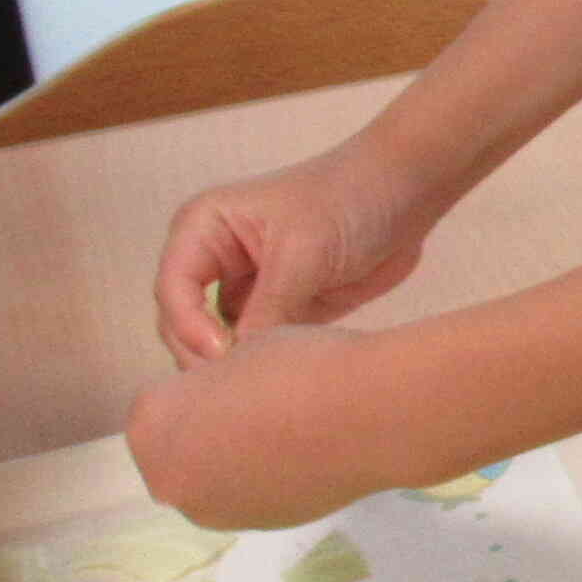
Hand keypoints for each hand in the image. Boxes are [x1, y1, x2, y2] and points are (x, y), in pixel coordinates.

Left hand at [126, 326, 409, 530]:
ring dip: (237, 458)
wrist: (369, 414)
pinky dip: (267, 478)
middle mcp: (168, 479)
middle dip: (210, 430)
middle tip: (263, 404)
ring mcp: (211, 512)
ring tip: (291, 430)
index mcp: (150, 425)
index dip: (203, 385)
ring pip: (213, 477)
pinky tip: (305, 454)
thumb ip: (214, 385)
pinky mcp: (256, 527)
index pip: (164, 402)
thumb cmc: (299, 367)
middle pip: (181, 447)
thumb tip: (223, 410)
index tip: (243, 376)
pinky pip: (248, 495)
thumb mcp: (240, 352)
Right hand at [152, 144, 441, 364]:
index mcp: (203, 229)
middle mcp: (215, 261)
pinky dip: (264, 366)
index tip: (222, 353)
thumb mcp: (304, 251)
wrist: (409, 192)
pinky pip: (258, 348)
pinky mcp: (280, 310)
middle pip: (183, 323)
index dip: (189, 326)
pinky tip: (283, 382)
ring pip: (217, 342)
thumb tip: (240, 363)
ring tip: (259, 389)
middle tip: (237, 385)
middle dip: (203, 353)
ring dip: (233, 366)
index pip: (173, 288)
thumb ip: (269, 307)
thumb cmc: (350, 199)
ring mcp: (247, 289)